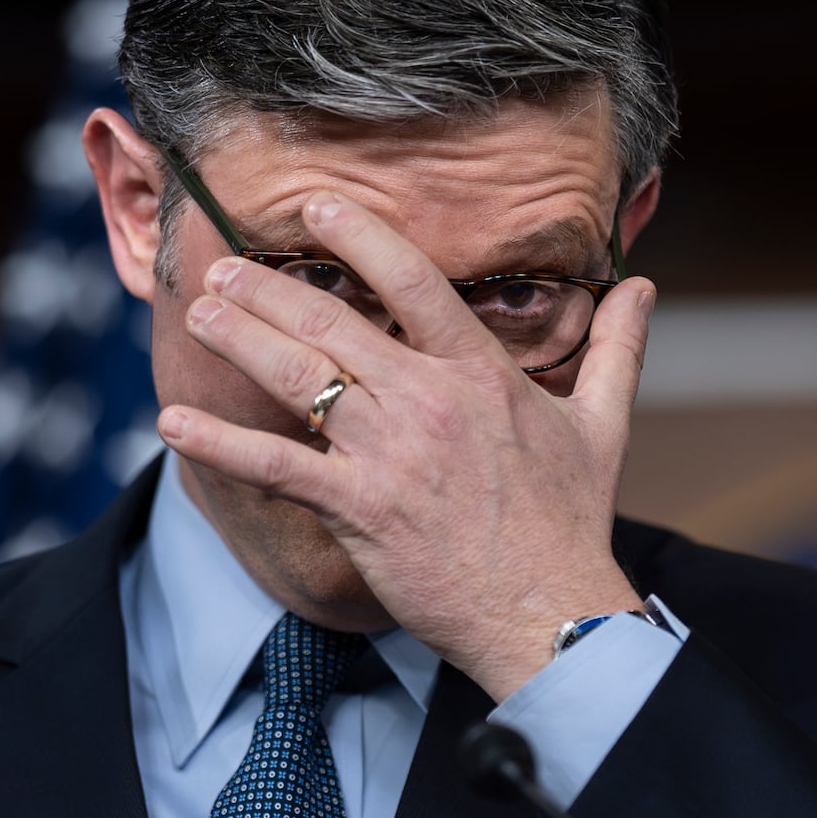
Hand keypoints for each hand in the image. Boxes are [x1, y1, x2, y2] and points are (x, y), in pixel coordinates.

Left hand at [157, 190, 653, 700]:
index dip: (362, 236)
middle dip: (271, 289)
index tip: (319, 206)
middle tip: (226, 267)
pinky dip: (220, 441)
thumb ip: (618, 349)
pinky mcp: (358, 506)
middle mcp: (428, 399)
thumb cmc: (569, 521)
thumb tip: (644, 288)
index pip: (416, 280)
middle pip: (334, 322)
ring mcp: (388, 452)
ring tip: (200, 312)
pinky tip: (172, 422)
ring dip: (241, 339)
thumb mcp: (604, 426)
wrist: (548, 610)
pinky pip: (275, 465)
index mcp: (480, 373)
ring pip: (298, 377)